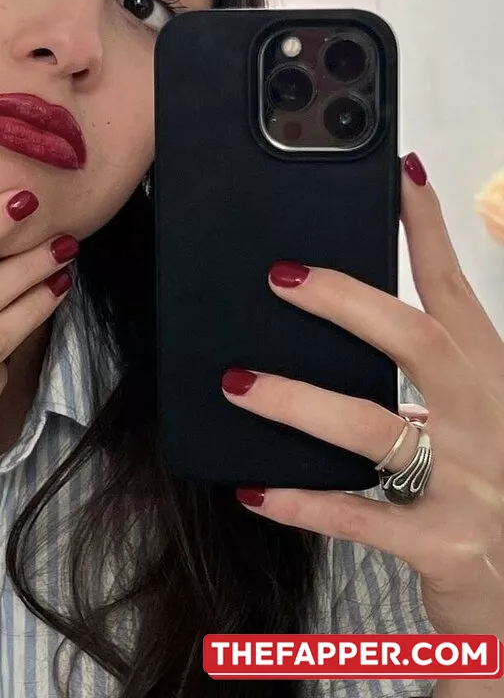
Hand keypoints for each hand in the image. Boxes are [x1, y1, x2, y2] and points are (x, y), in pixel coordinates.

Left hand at [221, 153, 503, 636]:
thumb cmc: (488, 480)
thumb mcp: (469, 411)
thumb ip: (424, 366)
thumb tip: (333, 305)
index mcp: (488, 376)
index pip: (454, 289)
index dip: (428, 230)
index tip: (400, 172)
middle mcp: (484, 418)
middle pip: (416, 341)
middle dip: (347, 302)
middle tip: (279, 275)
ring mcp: (469, 482)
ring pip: (373, 427)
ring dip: (298, 401)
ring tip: (237, 382)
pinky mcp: (443, 543)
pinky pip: (359, 517)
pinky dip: (303, 502)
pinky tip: (253, 489)